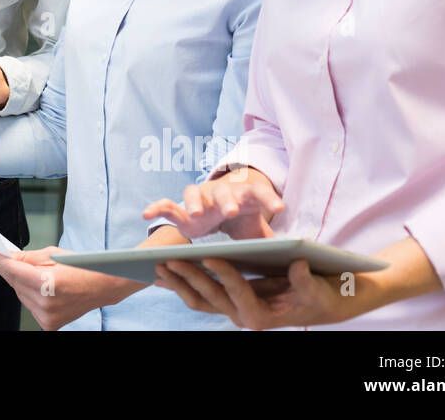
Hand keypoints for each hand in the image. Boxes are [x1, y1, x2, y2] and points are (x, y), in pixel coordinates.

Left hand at [0, 246, 133, 330]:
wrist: (102, 287)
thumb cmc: (82, 268)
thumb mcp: (52, 254)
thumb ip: (26, 257)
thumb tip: (6, 256)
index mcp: (48, 283)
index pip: (12, 270)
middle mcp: (46, 304)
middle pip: (14, 283)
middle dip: (9, 269)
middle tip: (6, 256)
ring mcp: (47, 316)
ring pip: (20, 295)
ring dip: (21, 283)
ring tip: (36, 274)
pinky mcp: (49, 324)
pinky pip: (29, 305)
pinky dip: (30, 295)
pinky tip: (40, 287)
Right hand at [142, 167, 283, 239]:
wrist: (222, 209)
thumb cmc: (243, 219)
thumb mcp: (259, 229)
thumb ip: (273, 238)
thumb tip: (298, 252)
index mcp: (243, 196)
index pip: (258, 192)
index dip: (268, 198)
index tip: (280, 207)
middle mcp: (220, 193)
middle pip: (223, 191)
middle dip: (226, 200)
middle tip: (230, 210)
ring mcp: (199, 198)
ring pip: (194, 193)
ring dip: (194, 202)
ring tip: (195, 215)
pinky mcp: (182, 209)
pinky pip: (167, 205)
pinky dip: (156, 208)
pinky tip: (146, 215)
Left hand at [152, 256, 366, 328]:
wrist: (319, 303)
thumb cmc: (319, 294)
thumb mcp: (316, 287)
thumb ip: (305, 280)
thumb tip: (298, 265)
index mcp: (263, 315)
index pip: (238, 291)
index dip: (224, 274)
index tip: (209, 256)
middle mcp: (244, 316)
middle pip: (211, 296)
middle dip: (189, 277)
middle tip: (168, 260)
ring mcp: (234, 310)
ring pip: (200, 300)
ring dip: (179, 283)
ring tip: (158, 266)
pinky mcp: (229, 302)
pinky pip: (201, 296)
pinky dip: (183, 284)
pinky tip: (166, 274)